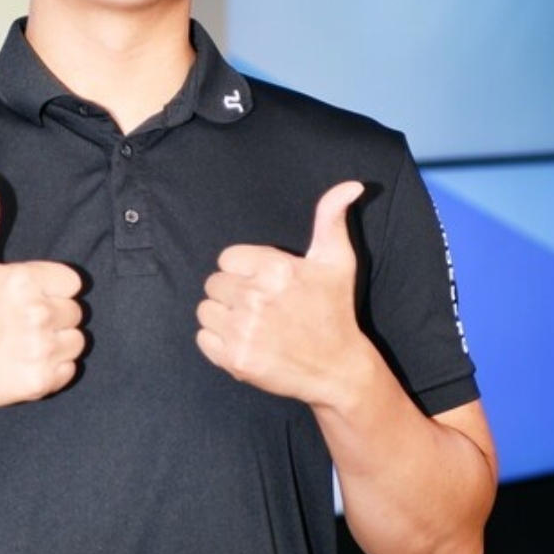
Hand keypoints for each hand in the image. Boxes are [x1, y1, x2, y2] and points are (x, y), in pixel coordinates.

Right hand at [0, 173, 84, 410]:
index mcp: (23, 280)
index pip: (72, 281)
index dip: (51, 288)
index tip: (24, 297)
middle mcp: (36, 313)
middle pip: (76, 311)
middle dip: (53, 314)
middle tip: (18, 322)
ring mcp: (39, 349)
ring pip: (76, 340)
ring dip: (57, 342)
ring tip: (23, 342)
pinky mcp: (40, 381)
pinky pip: (69, 369)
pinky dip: (53, 369)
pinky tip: (24, 362)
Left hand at [195, 182, 365, 404]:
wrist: (338, 369)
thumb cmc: (334, 310)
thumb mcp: (337, 260)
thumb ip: (331, 218)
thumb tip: (351, 184)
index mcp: (275, 269)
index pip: (227, 259)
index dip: (244, 271)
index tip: (265, 284)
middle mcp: (256, 297)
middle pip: (213, 284)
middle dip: (233, 293)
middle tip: (260, 307)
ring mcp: (243, 330)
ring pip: (205, 311)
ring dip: (223, 317)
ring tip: (252, 324)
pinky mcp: (235, 359)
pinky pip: (202, 339)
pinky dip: (217, 342)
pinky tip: (244, 342)